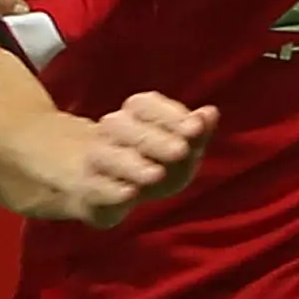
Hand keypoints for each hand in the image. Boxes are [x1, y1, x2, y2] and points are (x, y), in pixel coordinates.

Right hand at [45, 91, 217, 226]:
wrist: (102, 190)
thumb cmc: (150, 162)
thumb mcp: (180, 148)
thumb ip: (197, 132)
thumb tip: (210, 113)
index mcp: (133, 115)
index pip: (144, 104)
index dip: (169, 114)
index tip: (195, 127)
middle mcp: (110, 133)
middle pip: (123, 126)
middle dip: (154, 139)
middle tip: (181, 150)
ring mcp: (95, 161)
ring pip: (105, 156)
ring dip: (131, 164)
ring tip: (156, 174)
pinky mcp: (87, 191)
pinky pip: (94, 187)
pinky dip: (111, 191)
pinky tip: (129, 194)